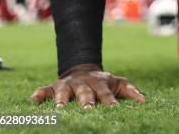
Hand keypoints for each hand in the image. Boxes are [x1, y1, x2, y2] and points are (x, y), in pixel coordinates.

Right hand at [30, 64, 144, 108]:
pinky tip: (34, 99)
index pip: (106, 94)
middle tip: (87, 110)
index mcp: (100, 83)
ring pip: (64, 92)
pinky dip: (39, 94)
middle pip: (85, 93)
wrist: (83, 69)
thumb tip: (144, 101)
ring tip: (59, 109)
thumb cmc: (103, 82)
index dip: (110, 101)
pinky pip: (45, 89)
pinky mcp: (54, 86)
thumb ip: (131, 90)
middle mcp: (83, 83)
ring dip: (62, 100)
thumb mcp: (118, 83)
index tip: (114, 109)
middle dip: (86, 101)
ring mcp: (68, 84)